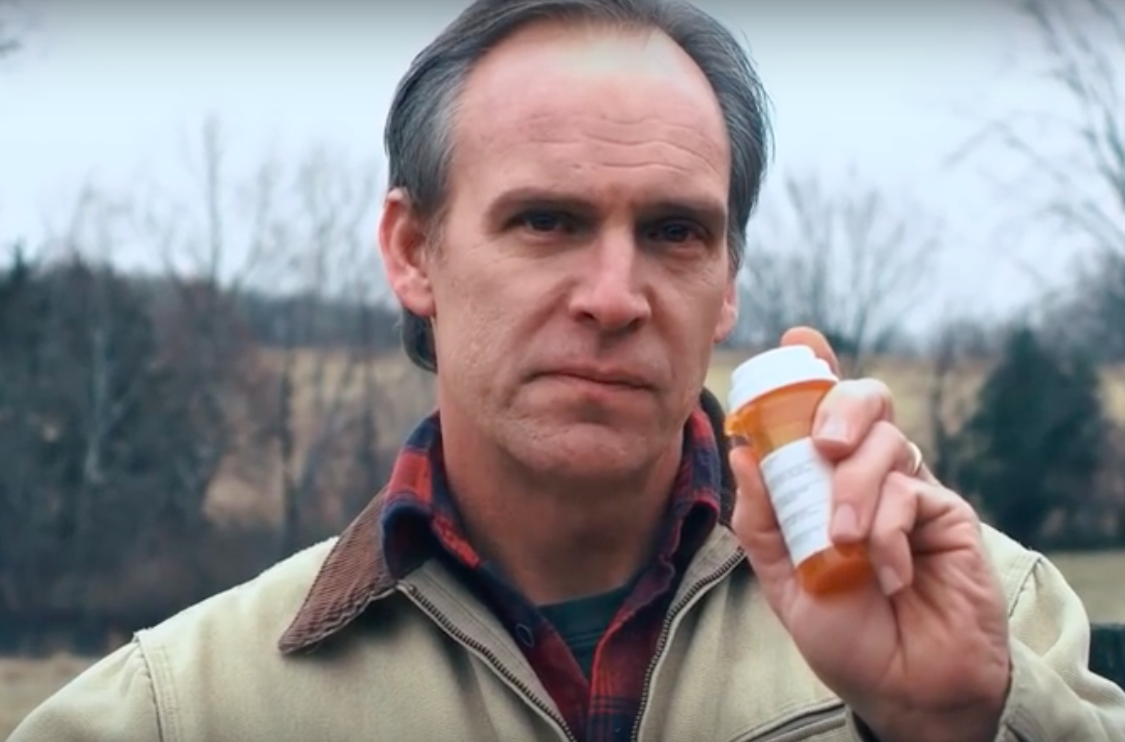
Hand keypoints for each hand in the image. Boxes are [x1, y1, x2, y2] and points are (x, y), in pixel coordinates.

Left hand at [728, 327, 1011, 741]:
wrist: (903, 686)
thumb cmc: (845, 631)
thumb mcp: (785, 580)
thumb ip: (762, 520)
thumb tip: (742, 452)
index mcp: (824, 482)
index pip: (820, 410)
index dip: (813, 367)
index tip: (798, 337)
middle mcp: (868, 474)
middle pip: (866, 401)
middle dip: (841, 407)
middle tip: (821, 446)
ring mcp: (911, 489)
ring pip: (887, 442)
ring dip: (855, 489)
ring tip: (842, 542)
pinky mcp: (946, 514)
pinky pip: (912, 492)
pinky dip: (889, 531)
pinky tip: (888, 574)